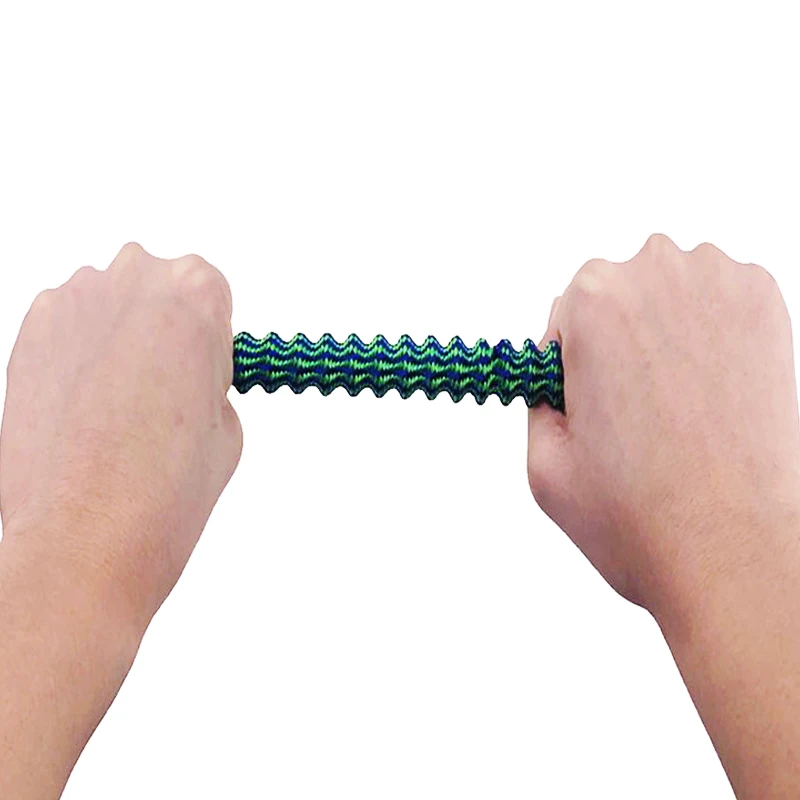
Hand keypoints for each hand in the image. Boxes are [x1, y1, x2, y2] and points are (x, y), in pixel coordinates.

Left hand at [0, 242, 242, 628]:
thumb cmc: (163, 488)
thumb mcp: (227, 426)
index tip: (203, 369)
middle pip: (158, 285)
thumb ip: (212, 379)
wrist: (84, 536)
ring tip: (121, 409)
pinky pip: (69, 328)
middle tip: (166, 391)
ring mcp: (72, 302)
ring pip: (110, 306)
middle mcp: (131, 280)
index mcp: (194, 292)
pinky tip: (86, 408)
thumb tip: (190, 373)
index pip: (210, 288)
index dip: (210, 334)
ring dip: (119, 341)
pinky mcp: (27, 333)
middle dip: (164, 328)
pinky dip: (79, 356)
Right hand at [527, 234, 799, 615]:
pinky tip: (713, 387)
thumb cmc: (639, 512)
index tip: (592, 394)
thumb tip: (555, 381)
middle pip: (620, 291)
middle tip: (633, 403)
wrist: (732, 546)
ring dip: (666, 329)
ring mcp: (722, 284)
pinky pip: (721, 299)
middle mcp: (657, 273)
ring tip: (676, 401)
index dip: (574, 358)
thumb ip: (537, 400)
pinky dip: (714, 332)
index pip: (568, 310)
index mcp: (593, 302)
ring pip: (671, 289)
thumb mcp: (545, 462)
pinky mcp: (768, 304)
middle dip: (620, 338)